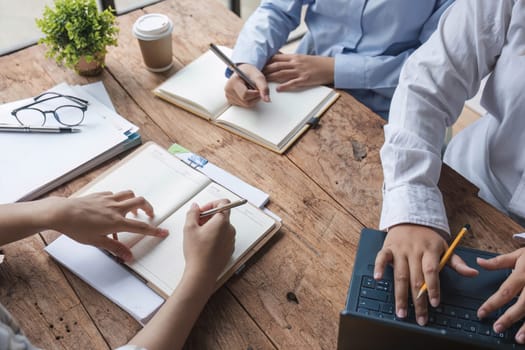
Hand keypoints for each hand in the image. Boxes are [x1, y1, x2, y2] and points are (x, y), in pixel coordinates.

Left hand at [48, 191, 167, 260]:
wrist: (62, 213)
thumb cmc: (77, 227)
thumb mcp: (97, 242)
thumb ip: (115, 248)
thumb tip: (128, 256)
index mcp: (117, 222)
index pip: (141, 227)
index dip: (154, 231)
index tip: (163, 232)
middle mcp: (116, 208)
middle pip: (140, 202)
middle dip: (148, 208)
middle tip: (149, 214)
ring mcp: (108, 200)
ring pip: (129, 194)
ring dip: (135, 200)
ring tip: (134, 208)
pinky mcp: (100, 195)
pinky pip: (115, 194)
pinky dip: (119, 198)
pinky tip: (114, 205)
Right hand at [183, 200, 235, 282]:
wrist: (202, 273)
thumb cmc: (197, 253)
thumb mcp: (189, 228)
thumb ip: (192, 213)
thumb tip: (195, 207)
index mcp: (222, 221)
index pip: (224, 203)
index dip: (211, 203)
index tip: (202, 210)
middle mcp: (230, 229)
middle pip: (221, 215)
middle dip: (208, 216)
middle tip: (196, 223)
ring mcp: (231, 240)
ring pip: (222, 227)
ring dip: (211, 227)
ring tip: (199, 235)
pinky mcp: (229, 249)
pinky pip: (223, 237)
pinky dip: (215, 236)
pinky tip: (204, 244)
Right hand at [224, 63, 269, 106]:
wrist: (244, 71)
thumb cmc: (250, 72)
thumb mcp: (259, 77)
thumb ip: (264, 88)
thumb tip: (267, 100)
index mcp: (233, 82)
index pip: (245, 95)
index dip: (255, 93)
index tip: (258, 88)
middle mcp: (228, 90)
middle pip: (246, 101)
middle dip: (255, 97)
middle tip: (256, 88)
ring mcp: (228, 96)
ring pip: (245, 104)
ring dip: (252, 99)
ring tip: (251, 90)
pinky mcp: (230, 100)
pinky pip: (243, 105)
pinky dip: (248, 100)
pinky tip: (247, 93)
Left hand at [263, 54, 333, 90]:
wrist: (331, 67)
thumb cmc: (317, 64)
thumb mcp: (304, 59)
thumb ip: (292, 60)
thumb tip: (282, 62)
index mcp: (295, 57)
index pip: (277, 58)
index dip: (267, 61)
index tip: (258, 64)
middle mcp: (296, 63)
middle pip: (277, 66)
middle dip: (265, 70)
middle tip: (256, 74)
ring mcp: (300, 71)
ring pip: (282, 74)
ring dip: (271, 78)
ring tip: (263, 82)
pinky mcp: (305, 79)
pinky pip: (293, 83)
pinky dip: (284, 86)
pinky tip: (278, 89)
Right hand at [374, 224, 476, 325]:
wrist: (410, 219)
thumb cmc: (428, 237)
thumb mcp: (445, 247)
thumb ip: (457, 262)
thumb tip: (473, 273)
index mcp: (429, 250)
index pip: (431, 271)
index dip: (433, 288)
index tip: (434, 304)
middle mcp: (414, 251)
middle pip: (415, 278)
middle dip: (417, 301)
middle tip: (420, 318)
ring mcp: (400, 250)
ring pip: (399, 274)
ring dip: (400, 295)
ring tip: (401, 312)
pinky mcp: (388, 248)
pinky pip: (381, 258)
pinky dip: (379, 267)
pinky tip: (377, 279)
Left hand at [477, 248, 524, 342]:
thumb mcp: (519, 255)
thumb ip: (499, 261)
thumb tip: (479, 262)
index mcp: (523, 274)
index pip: (505, 291)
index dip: (492, 303)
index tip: (481, 313)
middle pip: (521, 304)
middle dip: (509, 318)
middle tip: (497, 328)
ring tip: (518, 338)